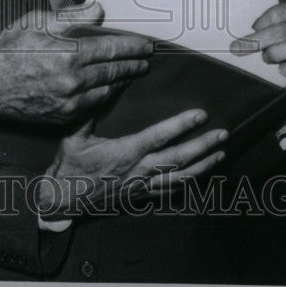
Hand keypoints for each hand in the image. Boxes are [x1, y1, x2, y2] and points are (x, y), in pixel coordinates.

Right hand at [0, 2, 151, 123]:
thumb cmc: (8, 50)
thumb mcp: (37, 22)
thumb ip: (72, 16)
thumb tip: (98, 10)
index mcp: (68, 54)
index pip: (112, 49)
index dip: (133, 47)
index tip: (147, 45)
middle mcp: (73, 80)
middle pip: (114, 71)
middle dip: (134, 65)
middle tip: (147, 61)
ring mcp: (68, 101)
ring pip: (107, 91)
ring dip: (123, 81)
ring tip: (133, 73)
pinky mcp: (62, 116)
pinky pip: (93, 106)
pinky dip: (106, 96)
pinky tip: (110, 89)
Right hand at [35, 110, 226, 217]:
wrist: (63, 199)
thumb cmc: (69, 166)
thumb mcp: (75, 135)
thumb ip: (91, 112)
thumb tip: (104, 86)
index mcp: (126, 152)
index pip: (159, 136)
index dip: (181, 125)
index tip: (200, 115)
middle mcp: (138, 170)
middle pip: (178, 158)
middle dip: (203, 146)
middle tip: (222, 134)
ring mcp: (141, 186)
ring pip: (179, 177)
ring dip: (202, 166)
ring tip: (221, 155)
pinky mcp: (139, 196)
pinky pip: (168, 191)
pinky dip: (186, 184)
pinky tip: (199, 177)